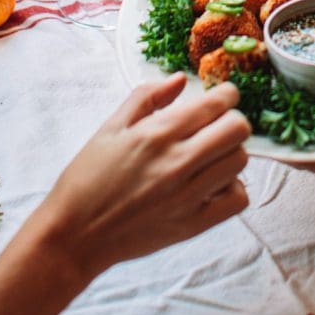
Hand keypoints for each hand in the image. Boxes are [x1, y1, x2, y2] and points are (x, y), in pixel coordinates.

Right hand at [26, 76, 249, 284]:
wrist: (74, 235)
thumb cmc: (88, 177)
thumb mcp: (111, 127)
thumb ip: (147, 96)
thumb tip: (180, 79)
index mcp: (158, 133)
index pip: (217, 104)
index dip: (226, 95)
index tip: (221, 97)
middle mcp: (178, 162)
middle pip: (238, 129)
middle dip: (233, 120)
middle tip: (217, 125)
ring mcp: (188, 196)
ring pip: (240, 161)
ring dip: (230, 152)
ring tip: (211, 156)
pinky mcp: (193, 225)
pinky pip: (237, 200)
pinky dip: (232, 188)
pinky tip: (213, 185)